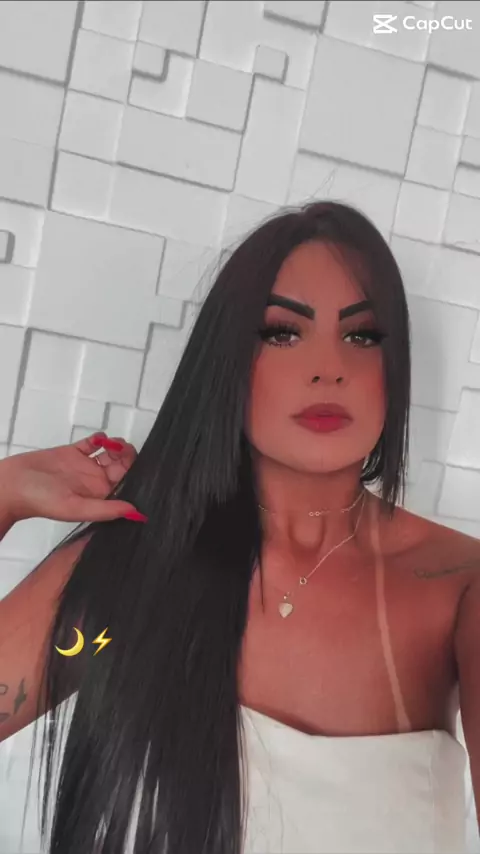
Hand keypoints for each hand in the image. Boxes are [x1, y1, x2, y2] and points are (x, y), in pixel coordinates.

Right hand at [0, 432, 146, 524]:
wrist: (12, 484)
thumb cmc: (40, 500)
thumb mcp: (76, 507)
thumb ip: (105, 509)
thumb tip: (134, 511)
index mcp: (99, 497)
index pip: (126, 483)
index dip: (134, 472)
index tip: (131, 463)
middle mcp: (94, 482)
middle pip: (121, 466)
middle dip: (126, 455)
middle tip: (121, 448)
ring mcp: (84, 466)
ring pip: (110, 453)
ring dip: (116, 446)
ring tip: (110, 443)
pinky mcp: (73, 453)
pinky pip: (92, 444)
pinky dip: (99, 438)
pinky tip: (99, 438)